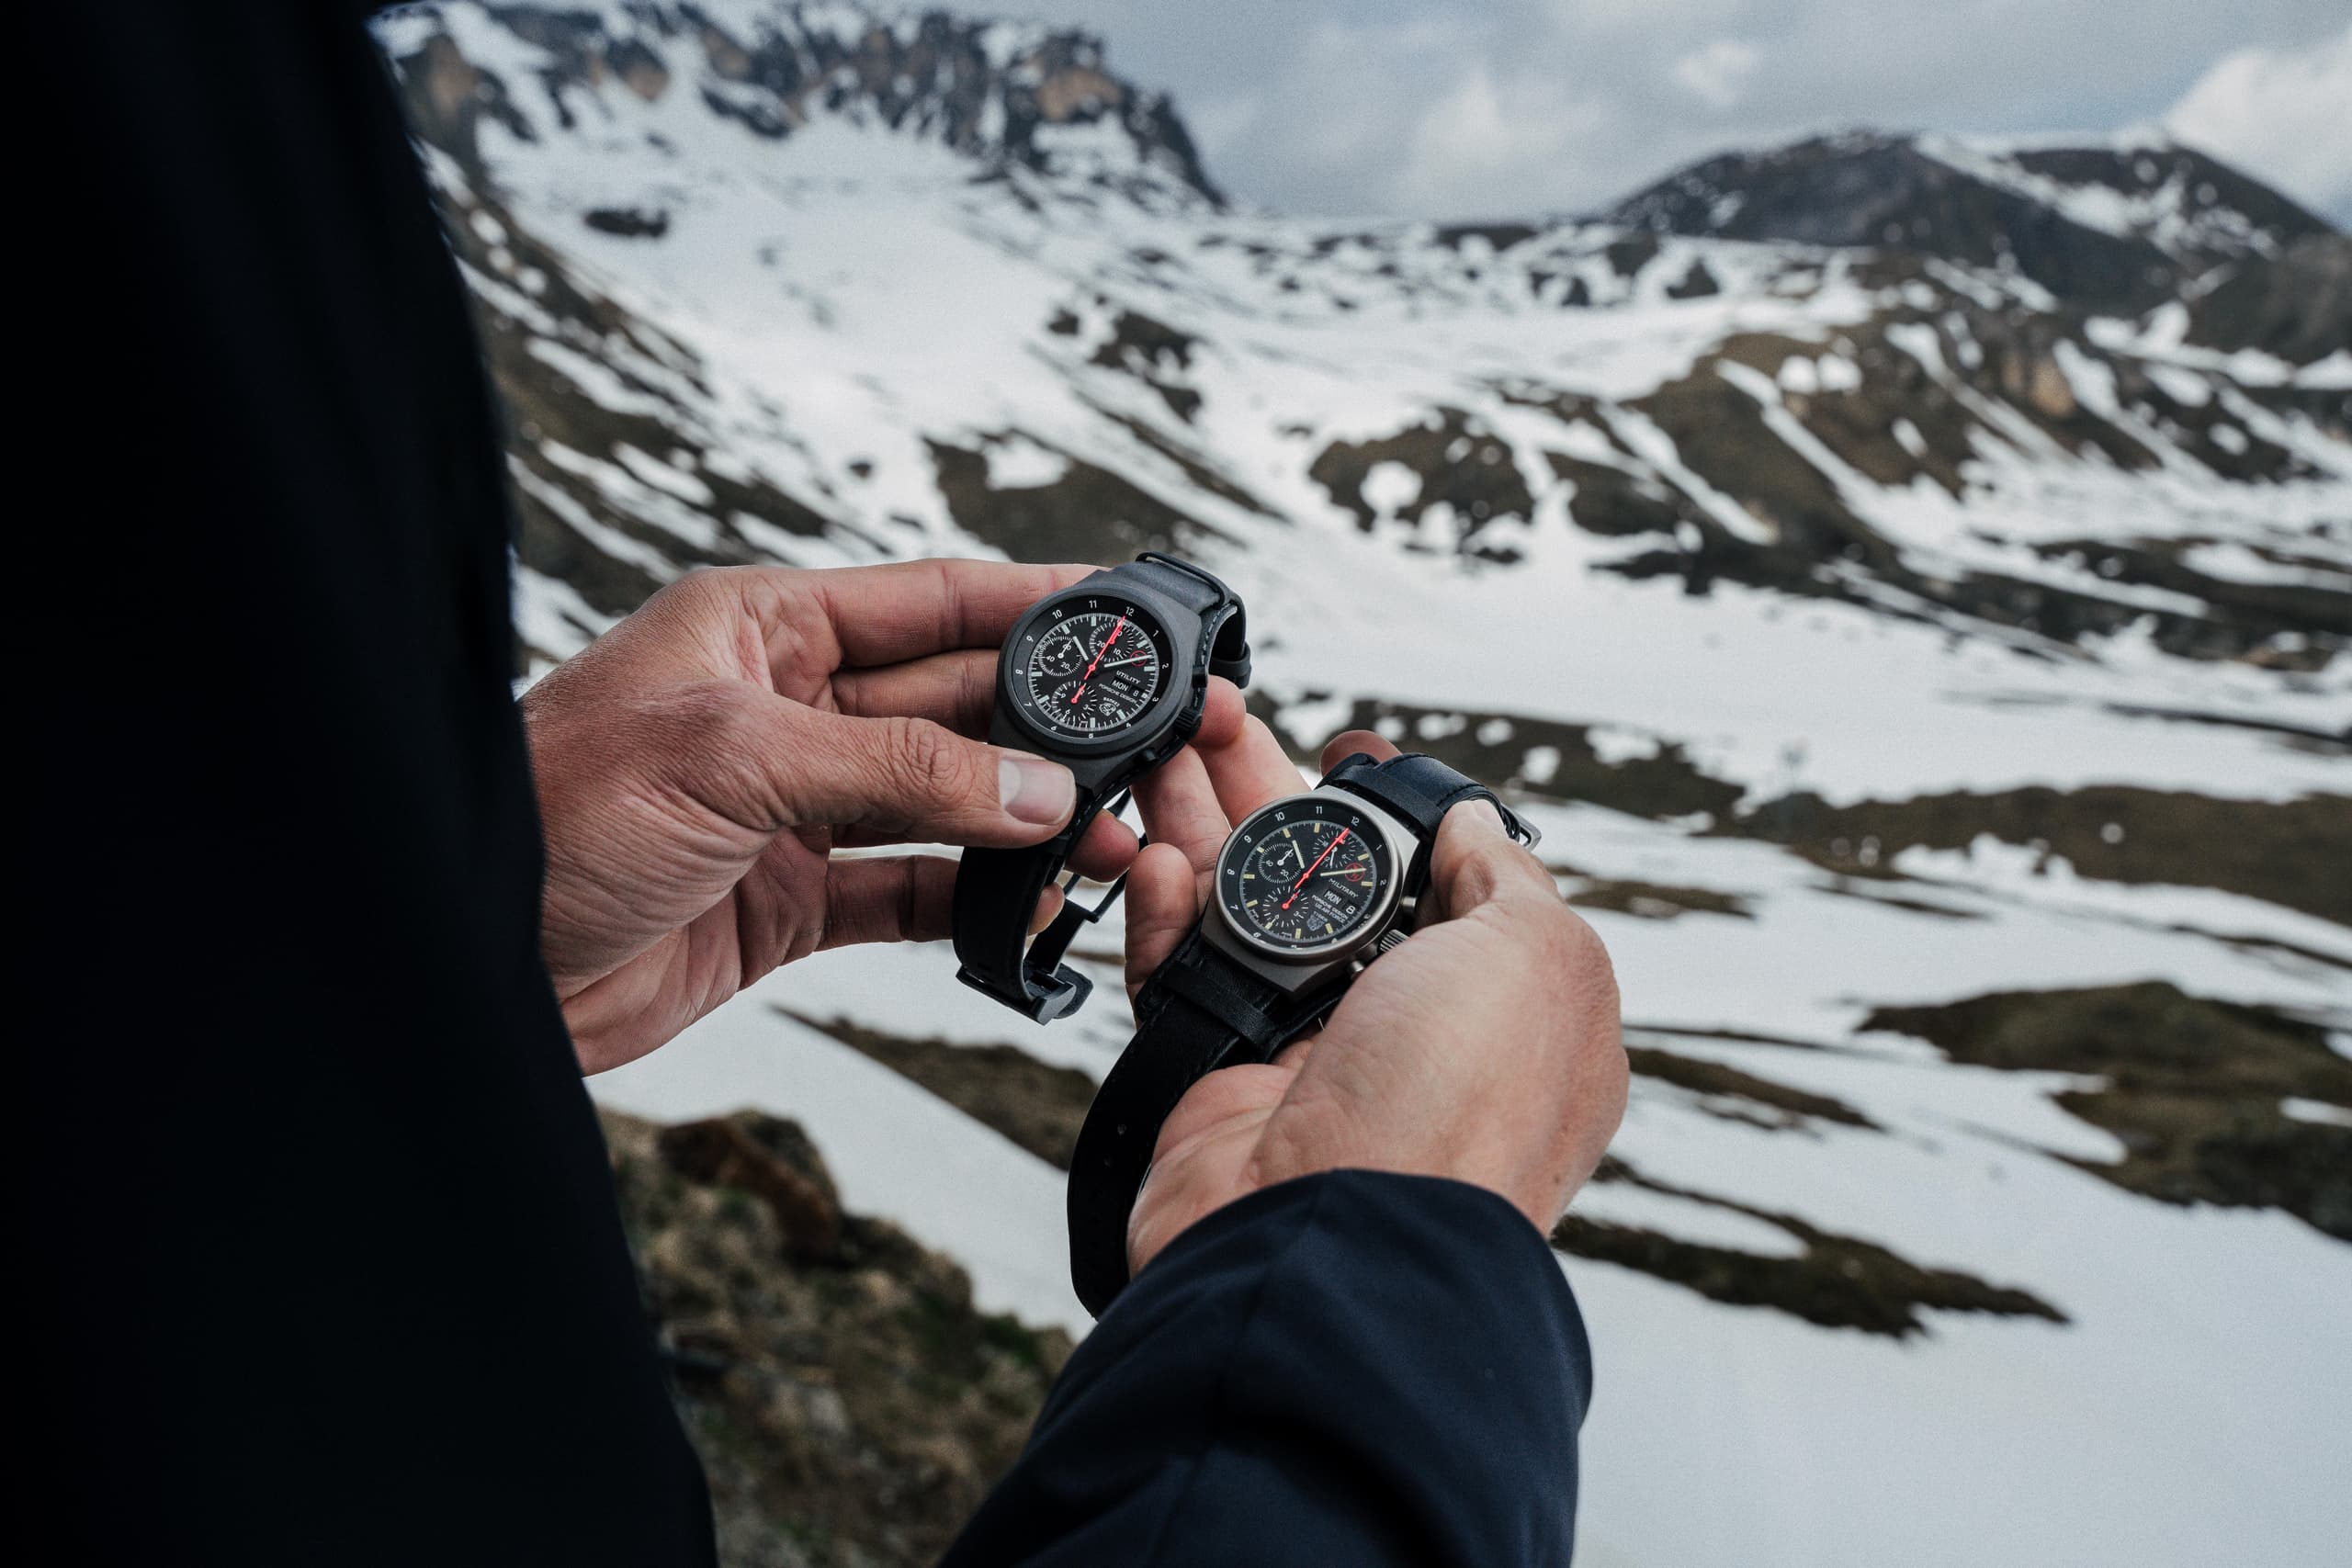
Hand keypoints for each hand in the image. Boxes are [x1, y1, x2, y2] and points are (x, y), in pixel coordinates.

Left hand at [522, 561, 1164, 1073]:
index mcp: (761, 629)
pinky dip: (973, 903)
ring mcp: (791, 809)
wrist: (466, 961)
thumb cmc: (555, 814)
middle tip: (1143, 746)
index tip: (1121, 612)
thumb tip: (1035, 793)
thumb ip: (898, 771)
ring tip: (1115, 840)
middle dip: (1046, 729)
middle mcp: (785, 710)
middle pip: (951, 704)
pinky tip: (1035, 907)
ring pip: (942, 803)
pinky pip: (907, 892)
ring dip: (1025, 824)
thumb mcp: (735, 760)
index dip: (1028, 605)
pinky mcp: (786, 902)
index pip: (926, 600)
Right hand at [1121, 718, 1627, 1274]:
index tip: (1349, 752)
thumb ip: (1504, 874)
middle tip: (1222, 721)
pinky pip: (1180, 974)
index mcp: (1506, 1009)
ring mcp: (1308, 1054)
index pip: (1449, 881)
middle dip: (1274, 795)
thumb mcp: (1538, 957)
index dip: (1397, 811)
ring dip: (1203, 827)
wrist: (1324, 1241)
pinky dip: (1162, 911)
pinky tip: (1150, 856)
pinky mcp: (1217, 1076)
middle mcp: (1407, 1030)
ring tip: (1165, 749)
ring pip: (1244, 912)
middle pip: (1330, 881)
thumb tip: (1466, 823)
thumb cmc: (1455, 1115)